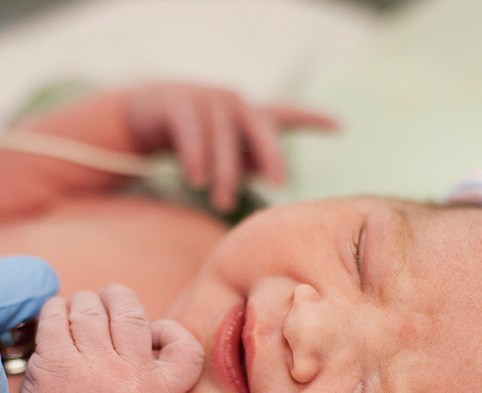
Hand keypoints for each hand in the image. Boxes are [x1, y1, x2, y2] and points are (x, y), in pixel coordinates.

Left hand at [14, 284, 202, 392]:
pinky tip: (58, 318)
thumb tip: (142, 318)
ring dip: (83, 304)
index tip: (152, 334)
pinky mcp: (55, 362)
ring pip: (90, 307)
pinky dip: (56, 309)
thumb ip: (154, 365)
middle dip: (116, 298)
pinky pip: (56, 314)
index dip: (170, 329)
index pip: (186, 346)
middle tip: (106, 303)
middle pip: (129, 310)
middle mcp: (128, 378)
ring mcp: (90, 368)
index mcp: (158, 392)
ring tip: (78, 315)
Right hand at [126, 82, 337, 212]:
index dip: (312, 120)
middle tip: (280, 185)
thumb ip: (249, 164)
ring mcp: (205, 99)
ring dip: (224, 173)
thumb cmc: (192, 140)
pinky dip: (195, 158)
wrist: (140, 114)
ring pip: (223, 138)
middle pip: (260, 128)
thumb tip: (274, 187)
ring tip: (223, 203)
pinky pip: (191, 133)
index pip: (286, 114)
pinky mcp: (177, 103)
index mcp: (248, 115)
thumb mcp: (224, 153)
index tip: (341, 126)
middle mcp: (233, 102)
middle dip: (272, 156)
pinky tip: (196, 180)